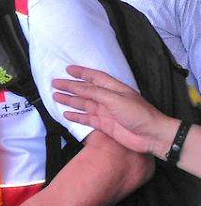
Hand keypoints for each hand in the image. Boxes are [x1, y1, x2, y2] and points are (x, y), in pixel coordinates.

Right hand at [52, 65, 176, 156]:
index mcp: (113, 88)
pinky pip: (86, 119)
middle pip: (84, 90)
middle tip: (55, 83)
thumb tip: (80, 87)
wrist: (151, 136)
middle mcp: (107, 98)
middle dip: (70, 87)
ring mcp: (105, 112)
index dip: (81, 72)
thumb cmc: (138, 114)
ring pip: (83, 104)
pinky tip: (66, 114)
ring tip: (56, 97)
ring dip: (70, 100)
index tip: (68, 69)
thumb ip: (96, 93)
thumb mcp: (116, 99)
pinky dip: (76, 116)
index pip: (94, 77)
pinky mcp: (104, 125)